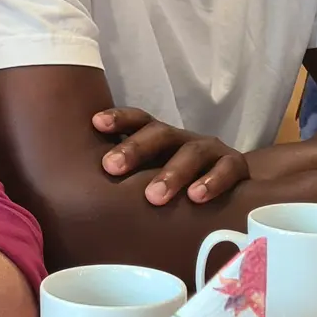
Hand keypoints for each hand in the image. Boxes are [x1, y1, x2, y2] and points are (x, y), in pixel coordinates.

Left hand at [93, 108, 250, 204]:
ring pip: (191, 154)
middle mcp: (182, 139)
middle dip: (134, 148)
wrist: (236, 183)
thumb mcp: (153, 174)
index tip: (96, 123)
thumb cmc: (180, 181)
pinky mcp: (235, 165)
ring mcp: (210, 150)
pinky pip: (226, 169)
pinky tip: (196, 197)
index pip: (138, 120)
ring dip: (172, 173)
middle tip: (111, 167)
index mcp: (160, 137)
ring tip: (153, 196)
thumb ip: (126, 179)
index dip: (118, 118)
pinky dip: (212, 182)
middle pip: (159, 134)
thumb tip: (80, 194)